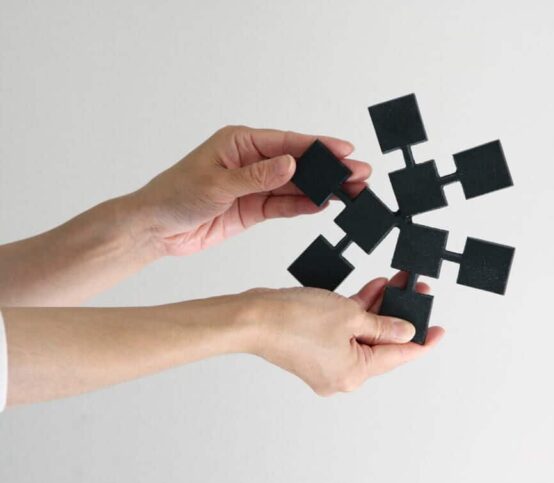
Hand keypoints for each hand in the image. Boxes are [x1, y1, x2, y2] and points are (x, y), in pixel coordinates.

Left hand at [129, 126, 371, 255]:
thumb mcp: (216, 184)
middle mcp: (251, 161)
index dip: (318, 146)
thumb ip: (257, 176)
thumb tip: (290, 165)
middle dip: (329, 169)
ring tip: (351, 192)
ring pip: (296, 186)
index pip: (287, 142)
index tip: (344, 150)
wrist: (155, 229)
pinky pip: (285, 205)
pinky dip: (304, 206)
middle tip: (358, 174)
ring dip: (322, 189)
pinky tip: (325, 205)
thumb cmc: (173, 196)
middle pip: (298, 164)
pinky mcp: (253, 208)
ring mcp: (254, 185)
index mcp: (240, 143)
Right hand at [241, 272, 444, 395]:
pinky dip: (358, 312)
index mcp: (356, 373)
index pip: (402, 356)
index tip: (440, 329)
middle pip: (383, 343)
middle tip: (415, 290)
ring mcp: (329, 363)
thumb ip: (383, 324)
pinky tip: (372, 289)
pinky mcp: (316, 349)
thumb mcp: (350, 316)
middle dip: (400, 314)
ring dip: (379, 309)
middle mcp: (344, 374)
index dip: (424, 340)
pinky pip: (346, 331)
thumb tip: (405, 331)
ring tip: (396, 283)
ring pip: (364, 334)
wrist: (253, 318)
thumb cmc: (294, 320)